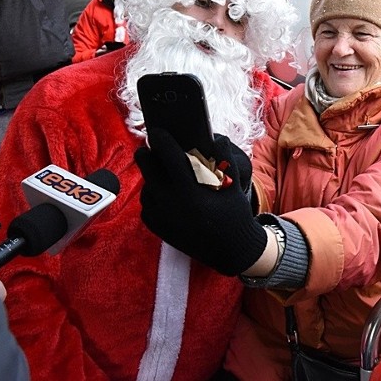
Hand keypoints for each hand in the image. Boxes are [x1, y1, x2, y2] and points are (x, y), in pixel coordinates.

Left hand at [135, 127, 265, 275]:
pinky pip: (146, 203)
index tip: (158, 131)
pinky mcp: (156, 228)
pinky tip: (166, 192)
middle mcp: (171, 205)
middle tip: (153, 147)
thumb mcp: (233, 186)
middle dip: (148, 154)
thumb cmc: (234, 215)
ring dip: (152, 175)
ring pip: (146, 185)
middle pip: (147, 168)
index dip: (162, 140)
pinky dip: (153, 194)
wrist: (231, 250)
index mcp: (190, 192)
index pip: (169, 157)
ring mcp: (161, 218)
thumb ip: (224, 160)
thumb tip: (216, 138)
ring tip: (165, 172)